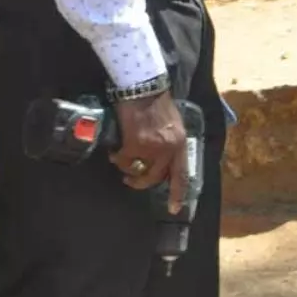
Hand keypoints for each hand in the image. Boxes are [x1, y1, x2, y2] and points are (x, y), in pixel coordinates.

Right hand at [110, 91, 188, 213]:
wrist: (143, 88)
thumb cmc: (157, 103)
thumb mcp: (172, 125)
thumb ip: (169, 142)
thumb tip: (161, 158)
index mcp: (180, 143)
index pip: (181, 174)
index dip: (178, 193)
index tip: (174, 209)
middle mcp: (170, 148)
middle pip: (156, 178)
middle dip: (142, 182)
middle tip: (131, 179)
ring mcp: (153, 147)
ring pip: (139, 171)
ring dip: (128, 169)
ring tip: (122, 160)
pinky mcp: (136, 144)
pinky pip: (125, 160)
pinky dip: (118, 158)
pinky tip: (115, 150)